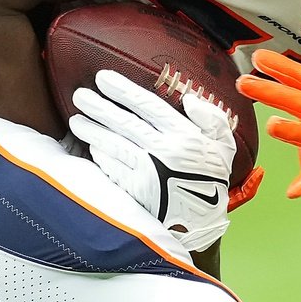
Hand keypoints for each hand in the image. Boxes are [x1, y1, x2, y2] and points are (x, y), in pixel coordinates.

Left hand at [66, 68, 243, 251]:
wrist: (206, 222)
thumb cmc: (212, 179)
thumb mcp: (224, 145)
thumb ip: (212, 119)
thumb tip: (190, 99)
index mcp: (184, 135)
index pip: (147, 105)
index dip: (123, 90)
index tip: (103, 79)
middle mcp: (163, 151)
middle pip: (124, 123)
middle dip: (99, 106)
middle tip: (80, 96)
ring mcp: (148, 172)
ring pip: (113, 144)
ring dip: (92, 130)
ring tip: (76, 120)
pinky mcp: (136, 191)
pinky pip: (112, 168)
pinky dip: (100, 156)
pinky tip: (90, 147)